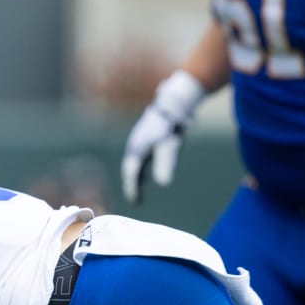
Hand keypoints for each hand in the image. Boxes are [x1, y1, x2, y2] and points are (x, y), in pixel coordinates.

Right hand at [121, 71, 206, 203]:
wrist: (173, 103)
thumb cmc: (170, 125)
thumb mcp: (169, 147)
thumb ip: (165, 165)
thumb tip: (163, 184)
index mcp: (136, 150)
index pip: (131, 174)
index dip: (132, 189)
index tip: (136, 202)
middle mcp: (135, 146)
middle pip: (131, 169)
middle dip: (132, 184)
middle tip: (136, 200)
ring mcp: (140, 141)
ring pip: (135, 163)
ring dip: (137, 177)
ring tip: (140, 188)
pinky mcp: (147, 138)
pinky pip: (141, 157)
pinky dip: (142, 168)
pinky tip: (149, 170)